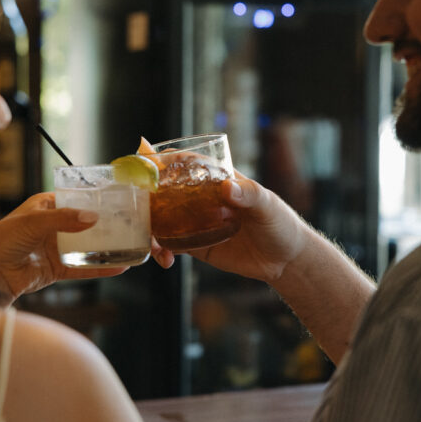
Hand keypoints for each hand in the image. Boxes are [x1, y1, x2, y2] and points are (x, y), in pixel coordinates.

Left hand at [0, 192, 126, 303]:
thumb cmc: (2, 240)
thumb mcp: (33, 222)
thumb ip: (63, 219)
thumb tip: (93, 218)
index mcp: (44, 207)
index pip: (73, 199)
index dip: (92, 199)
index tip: (114, 199)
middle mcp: (52, 226)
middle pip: (84, 223)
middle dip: (104, 224)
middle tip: (129, 222)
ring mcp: (56, 248)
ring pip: (87, 246)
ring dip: (106, 247)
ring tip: (130, 244)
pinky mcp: (58, 269)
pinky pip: (84, 268)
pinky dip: (101, 268)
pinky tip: (119, 267)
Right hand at [154, 172, 375, 364]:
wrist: (286, 261)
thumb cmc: (280, 224)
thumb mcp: (268, 205)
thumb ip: (249, 194)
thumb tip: (227, 188)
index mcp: (217, 180)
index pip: (185, 163)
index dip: (162, 160)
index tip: (145, 163)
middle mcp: (201, 198)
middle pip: (164, 192)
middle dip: (146, 199)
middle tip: (135, 211)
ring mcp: (196, 222)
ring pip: (162, 220)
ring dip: (149, 229)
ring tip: (153, 245)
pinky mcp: (196, 246)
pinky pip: (170, 245)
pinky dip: (161, 251)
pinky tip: (165, 261)